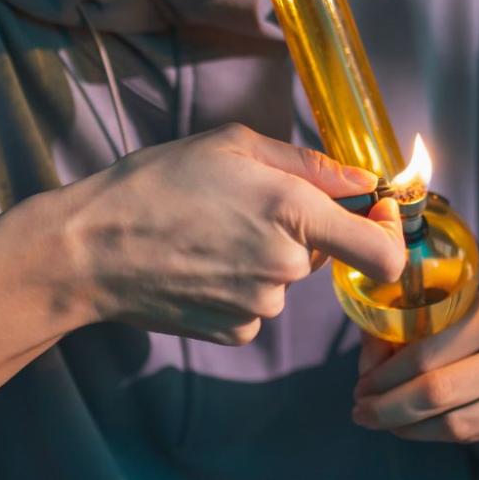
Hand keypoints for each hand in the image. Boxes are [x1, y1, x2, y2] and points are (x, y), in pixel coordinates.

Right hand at [29, 123, 404, 345]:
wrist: (88, 250)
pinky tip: (199, 265)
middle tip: (243, 205)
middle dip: (302, 230)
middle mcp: (286, 267)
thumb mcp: (234, 146)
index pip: (385, 251)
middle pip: (326, 252)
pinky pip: (259, 306)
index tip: (372, 214)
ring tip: (209, 234)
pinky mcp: (236, 333)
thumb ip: (311, 164)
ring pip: (287, 277)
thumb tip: (365, 181)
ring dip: (264, 256)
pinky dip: (239, 285)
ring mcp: (261, 307)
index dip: (390, 234)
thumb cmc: (156, 183)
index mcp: (294, 212)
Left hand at [350, 285, 478, 442]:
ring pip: (457, 425)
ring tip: (382, 421)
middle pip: (441, 392)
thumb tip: (367, 361)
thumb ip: (409, 324)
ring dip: (408, 428)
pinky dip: (436, 435)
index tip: (360, 384)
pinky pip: (476, 437)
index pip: (430, 351)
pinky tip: (416, 426)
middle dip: (389, 407)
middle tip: (360, 411)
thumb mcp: (458, 305)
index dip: (386, 375)